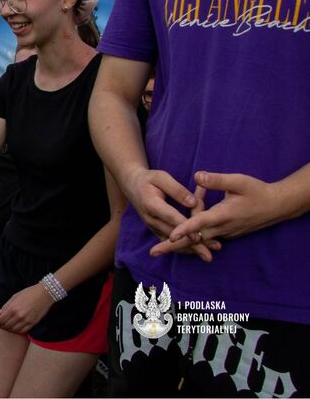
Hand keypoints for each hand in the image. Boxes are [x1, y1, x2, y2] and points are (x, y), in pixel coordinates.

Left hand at [0, 283, 53, 332]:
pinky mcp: (33, 323)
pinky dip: (17, 331)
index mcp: (13, 308)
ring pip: (14, 330)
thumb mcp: (15, 296)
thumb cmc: (29, 293)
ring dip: (9, 329)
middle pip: (7, 325)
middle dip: (1, 326)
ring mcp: (26, 320)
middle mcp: (19, 316)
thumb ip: (6, 306)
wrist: (44, 294)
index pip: (1, 319)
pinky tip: (15, 328)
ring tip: (6, 327)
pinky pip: (23, 331)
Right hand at [121, 167, 218, 261]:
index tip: (199, 237)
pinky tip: (196, 252)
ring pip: (171, 242)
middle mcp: (150, 218)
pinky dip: (181, 248)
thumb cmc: (149, 179)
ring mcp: (151, 226)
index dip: (185, 228)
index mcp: (151, 204)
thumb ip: (177, 189)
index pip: (171, 217)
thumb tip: (193, 202)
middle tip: (209, 255)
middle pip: (173, 234)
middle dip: (192, 245)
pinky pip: (167, 242)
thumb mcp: (161, 177)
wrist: (132, 185)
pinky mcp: (154, 229)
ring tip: (207, 256)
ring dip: (189, 249)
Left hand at [167, 171, 288, 242]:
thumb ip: (217, 180)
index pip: (200, 223)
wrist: (276, 206)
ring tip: (160, 248)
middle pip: (194, 239)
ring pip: (199, 238)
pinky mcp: (225, 233)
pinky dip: (193, 236)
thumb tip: (197, 176)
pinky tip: (180, 234)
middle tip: (153, 253)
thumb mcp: (238, 181)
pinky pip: (205, 236)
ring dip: (181, 242)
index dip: (185, 229)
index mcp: (224, 215)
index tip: (170, 236)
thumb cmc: (257, 191)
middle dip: (174, 246)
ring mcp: (224, 232)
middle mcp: (222, 227)